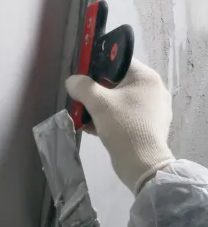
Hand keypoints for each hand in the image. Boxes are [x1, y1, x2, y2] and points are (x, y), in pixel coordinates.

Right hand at [65, 59, 174, 192]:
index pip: (119, 62)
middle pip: (117, 82)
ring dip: (99, 106)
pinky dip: (108, 119)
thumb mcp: (98, 103)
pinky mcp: (147, 127)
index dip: (98, 65)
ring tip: (83, 115)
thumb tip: (72, 81)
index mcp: (147, 78)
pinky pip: (123, 115)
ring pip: (118, 100)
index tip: (82, 74)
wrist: (142, 164)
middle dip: (96, 90)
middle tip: (80, 97)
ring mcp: (152, 110)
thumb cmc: (124, 126)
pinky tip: (92, 127)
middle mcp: (153, 91)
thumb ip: (82, 86)